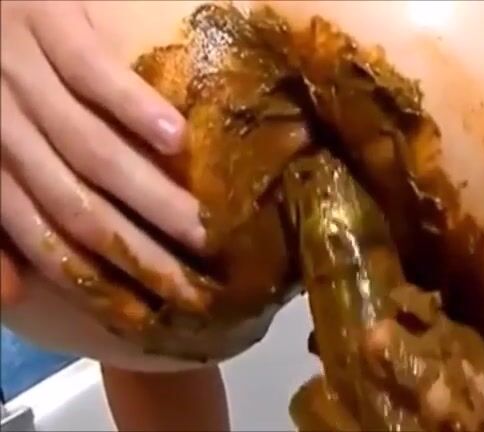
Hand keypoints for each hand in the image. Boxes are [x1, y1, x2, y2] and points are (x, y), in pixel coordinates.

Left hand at [0, 1, 206, 340]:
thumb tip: (12, 291)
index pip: (39, 232)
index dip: (91, 277)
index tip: (145, 308)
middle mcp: (1, 125)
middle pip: (75, 203)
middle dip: (136, 251)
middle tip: (193, 284)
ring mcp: (23, 72)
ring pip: (90, 150)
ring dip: (148, 195)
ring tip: (201, 228)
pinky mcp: (50, 22)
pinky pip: (94, 75)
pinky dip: (134, 110)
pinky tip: (177, 138)